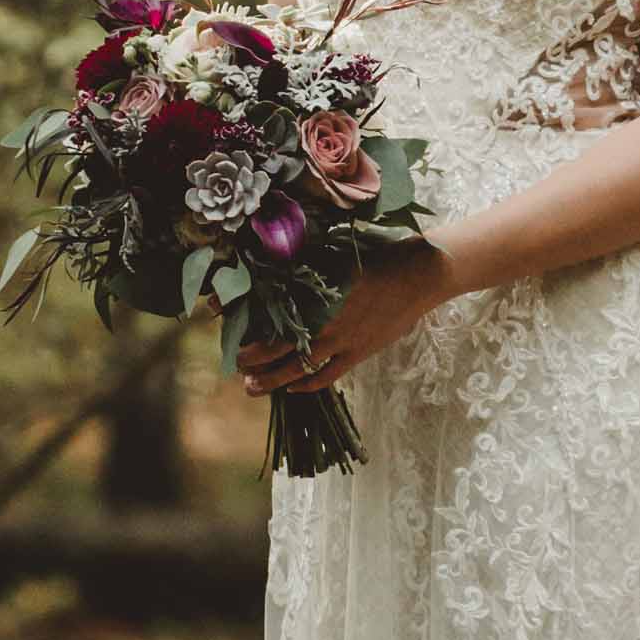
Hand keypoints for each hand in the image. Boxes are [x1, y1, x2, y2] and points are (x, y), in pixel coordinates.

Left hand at [238, 242, 455, 396]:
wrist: (419, 274)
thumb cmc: (378, 255)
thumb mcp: (337, 252)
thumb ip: (306, 262)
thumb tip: (273, 263)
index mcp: (316, 295)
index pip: (268, 312)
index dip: (241, 316)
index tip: (219, 313)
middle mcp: (325, 322)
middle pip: (278, 349)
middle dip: (252, 359)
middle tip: (236, 364)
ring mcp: (343, 342)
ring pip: (299, 369)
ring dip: (272, 379)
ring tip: (252, 386)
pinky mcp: (359, 353)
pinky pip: (327, 376)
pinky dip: (307, 383)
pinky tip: (293, 387)